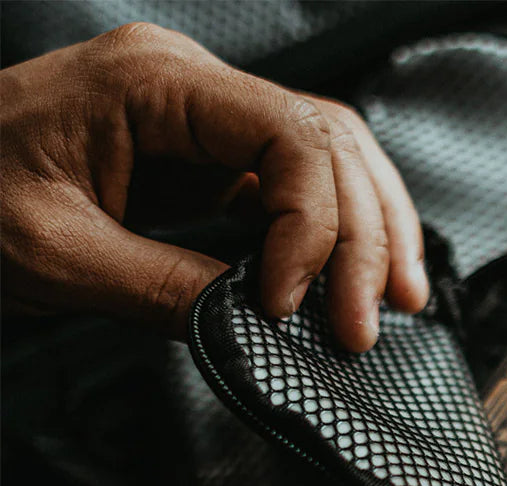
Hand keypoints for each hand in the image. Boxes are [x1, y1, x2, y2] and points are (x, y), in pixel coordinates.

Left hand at [0, 23, 426, 350]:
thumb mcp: (55, 255)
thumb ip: (164, 288)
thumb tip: (254, 326)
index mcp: (153, 83)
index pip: (289, 135)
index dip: (313, 226)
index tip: (289, 306)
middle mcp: (192, 89)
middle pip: (329, 142)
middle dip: (363, 238)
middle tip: (362, 323)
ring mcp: (205, 123)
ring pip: (332, 157)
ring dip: (373, 231)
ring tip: (395, 299)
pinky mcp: (207, 163)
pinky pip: (298, 187)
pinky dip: (338, 236)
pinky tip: (354, 278)